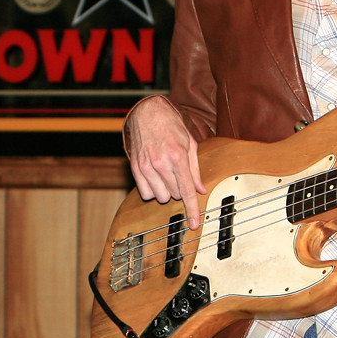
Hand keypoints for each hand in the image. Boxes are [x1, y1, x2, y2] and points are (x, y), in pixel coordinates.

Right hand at [125, 95, 206, 228]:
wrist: (148, 113)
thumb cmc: (172, 127)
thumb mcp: (190, 145)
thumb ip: (195, 170)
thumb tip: (201, 190)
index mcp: (178, 157)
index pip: (186, 191)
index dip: (192, 210)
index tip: (194, 224)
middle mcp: (161, 163)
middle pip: (175, 195)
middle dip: (180, 189)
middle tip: (179, 174)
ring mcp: (146, 166)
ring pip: (160, 196)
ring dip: (166, 190)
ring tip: (167, 174)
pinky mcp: (135, 168)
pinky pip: (144, 192)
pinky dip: (152, 189)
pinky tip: (156, 177)